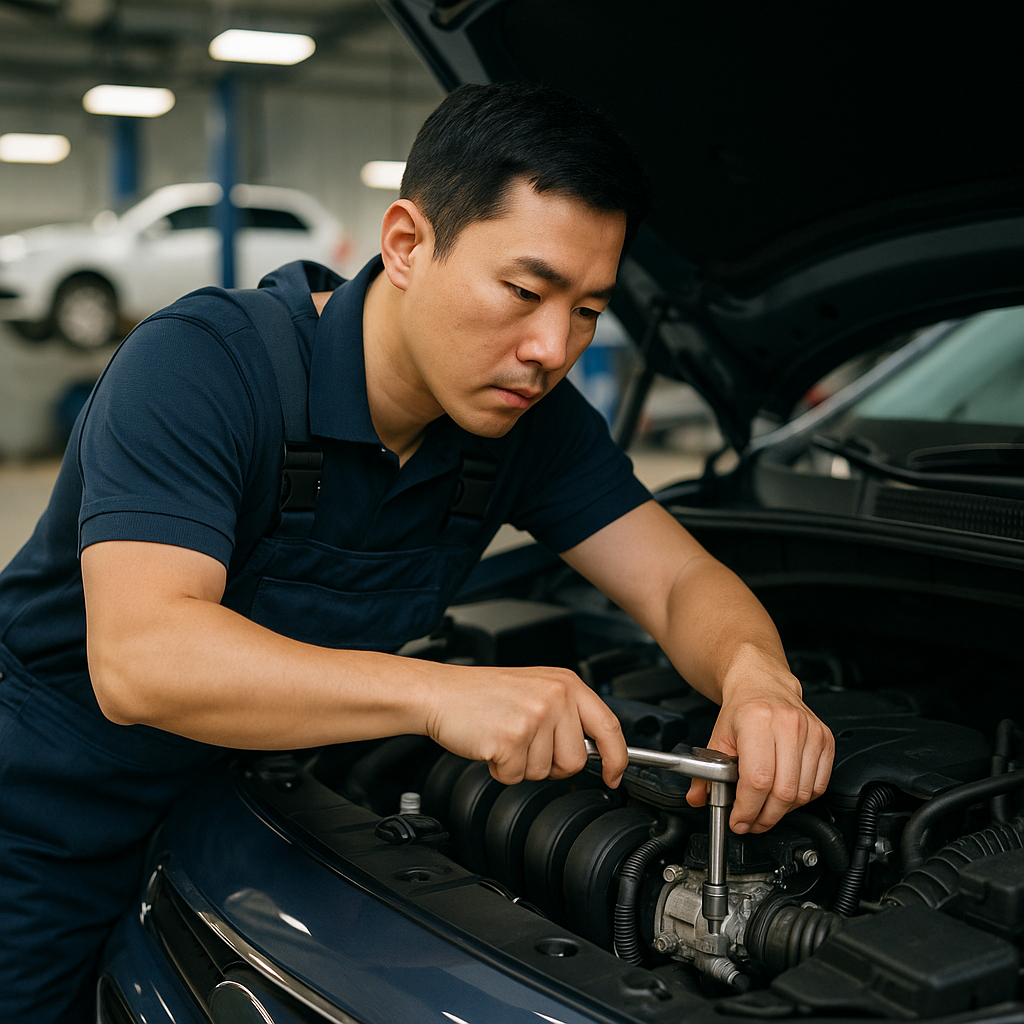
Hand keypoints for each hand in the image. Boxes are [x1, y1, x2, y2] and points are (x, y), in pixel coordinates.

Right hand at [422, 664, 626, 787]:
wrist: (440, 693)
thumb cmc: (483, 694)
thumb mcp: (536, 690)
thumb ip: (567, 714)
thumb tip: (596, 751)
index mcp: (565, 683)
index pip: (608, 726)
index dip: (617, 758)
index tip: (615, 775)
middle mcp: (555, 697)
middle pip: (575, 760)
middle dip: (550, 764)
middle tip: (525, 742)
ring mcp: (535, 717)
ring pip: (545, 772)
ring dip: (521, 765)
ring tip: (504, 737)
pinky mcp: (512, 739)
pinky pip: (516, 777)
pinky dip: (500, 770)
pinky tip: (490, 744)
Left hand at [686, 665, 833, 833]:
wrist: (762, 683)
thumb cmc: (742, 710)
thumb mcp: (717, 738)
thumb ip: (704, 772)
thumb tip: (698, 798)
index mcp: (757, 721)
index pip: (757, 780)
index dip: (748, 808)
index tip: (739, 820)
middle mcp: (787, 724)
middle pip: (783, 791)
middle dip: (765, 817)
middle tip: (752, 822)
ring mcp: (811, 731)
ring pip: (803, 793)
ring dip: (783, 811)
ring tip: (766, 810)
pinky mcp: (825, 739)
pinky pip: (819, 784)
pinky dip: (802, 799)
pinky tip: (784, 795)